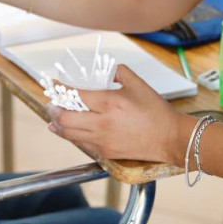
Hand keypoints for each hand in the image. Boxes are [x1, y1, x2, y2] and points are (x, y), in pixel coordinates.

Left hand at [47, 64, 191, 162]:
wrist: (170, 138)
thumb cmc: (156, 111)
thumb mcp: (138, 84)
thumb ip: (119, 72)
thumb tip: (108, 71)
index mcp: (109, 102)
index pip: (75, 95)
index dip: (60, 89)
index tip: (53, 85)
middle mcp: (102, 123)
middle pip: (65, 118)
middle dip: (53, 109)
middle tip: (51, 103)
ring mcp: (103, 140)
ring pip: (70, 134)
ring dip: (58, 124)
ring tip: (54, 117)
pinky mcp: (106, 152)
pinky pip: (82, 144)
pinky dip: (72, 136)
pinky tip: (69, 131)